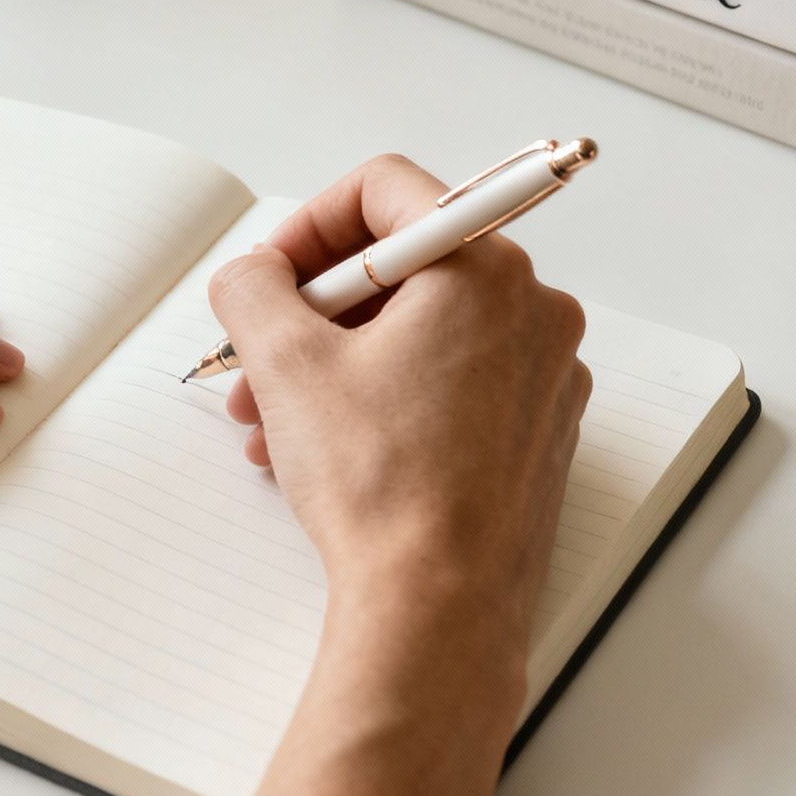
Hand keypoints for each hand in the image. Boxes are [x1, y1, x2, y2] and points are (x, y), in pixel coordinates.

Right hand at [210, 154, 590, 676]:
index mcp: (485, 270)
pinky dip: (386, 401)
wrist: (437, 604)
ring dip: (336, 364)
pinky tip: (326, 452)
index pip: (388, 191)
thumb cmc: (379, 484)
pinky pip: (452, 386)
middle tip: (256, 360)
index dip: (309, 224)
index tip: (269, 278)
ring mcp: (544, 376)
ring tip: (271, 424)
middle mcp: (532, 311)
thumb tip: (252, 274)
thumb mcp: (285, 363)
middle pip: (403, 270)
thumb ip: (252, 288)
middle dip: (313, 314)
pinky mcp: (537, 434)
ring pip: (421, 335)